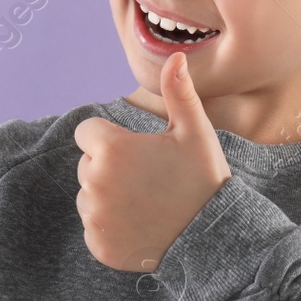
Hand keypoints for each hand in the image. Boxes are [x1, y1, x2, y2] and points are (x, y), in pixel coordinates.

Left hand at [73, 50, 231, 271]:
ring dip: (109, 198)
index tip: (137, 151)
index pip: (87, 132)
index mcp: (111, 149)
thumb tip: (174, 55)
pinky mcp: (98, 245)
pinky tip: (141, 227)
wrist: (213, 237)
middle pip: (88, 165)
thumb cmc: (205, 180)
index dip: (110, 138)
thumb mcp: (195, 132)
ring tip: (146, 204)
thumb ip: (179, 92)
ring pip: (89, 197)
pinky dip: (111, 228)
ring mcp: (94, 217)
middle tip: (148, 180)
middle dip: (110, 168)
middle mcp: (94, 182)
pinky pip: (94, 228)